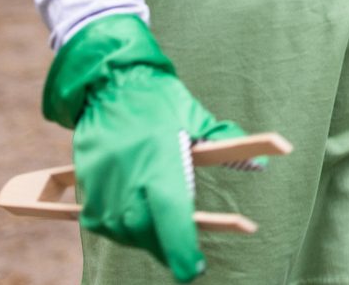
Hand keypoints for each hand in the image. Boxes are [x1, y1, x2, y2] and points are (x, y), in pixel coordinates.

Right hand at [43, 15, 251, 281]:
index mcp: (158, 158)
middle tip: (189, 260)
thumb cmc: (158, 98)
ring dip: (146, 239)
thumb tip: (262, 163)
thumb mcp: (195, 116)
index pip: (171, 214)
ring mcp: (102, 182)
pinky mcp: (86, 184)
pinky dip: (123, 229)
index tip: (194, 270)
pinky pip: (102, 222)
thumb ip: (226, 142)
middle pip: (145, 231)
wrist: (108, 83)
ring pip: (123, 231)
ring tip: (168, 239)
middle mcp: (127, 175)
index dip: (181, 247)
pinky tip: (139, 224)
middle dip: (167, 249)